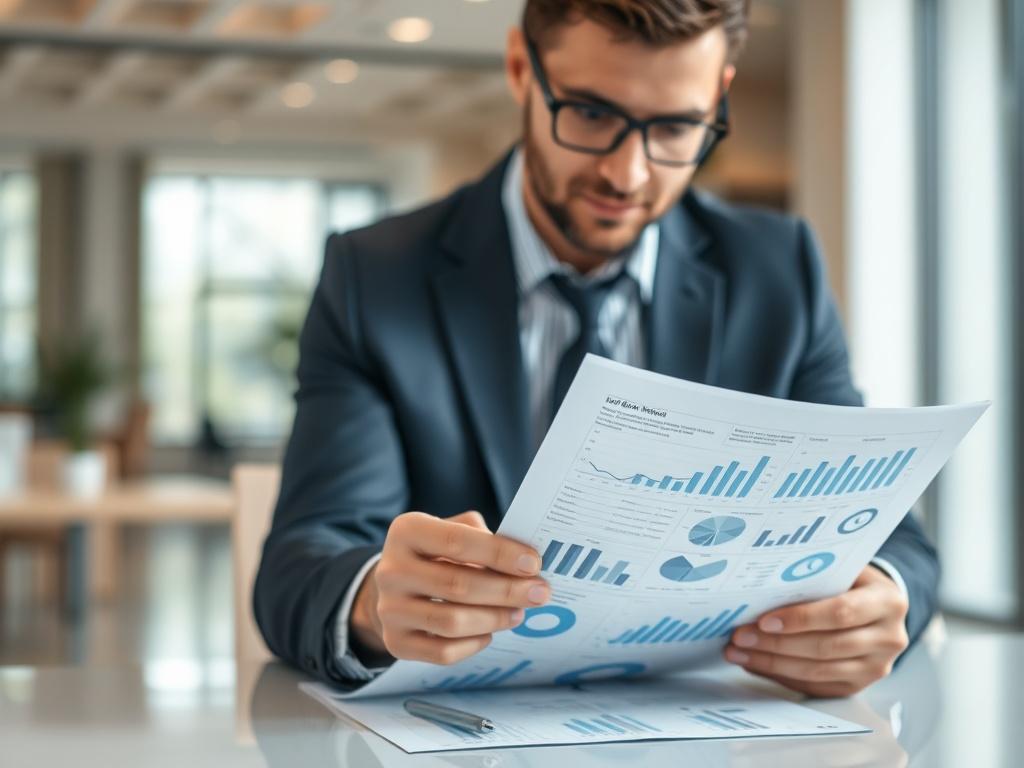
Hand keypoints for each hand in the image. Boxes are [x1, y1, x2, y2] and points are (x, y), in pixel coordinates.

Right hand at [350, 510, 548, 663]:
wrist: (396, 587)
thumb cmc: (438, 554)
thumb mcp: (453, 530)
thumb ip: (485, 538)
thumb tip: (525, 563)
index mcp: (406, 531)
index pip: (457, 542)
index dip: (499, 553)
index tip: (533, 563)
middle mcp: (391, 570)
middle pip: (457, 585)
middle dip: (507, 590)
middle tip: (540, 592)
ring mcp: (390, 610)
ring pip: (452, 622)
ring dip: (495, 619)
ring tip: (518, 613)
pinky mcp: (395, 642)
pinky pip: (443, 652)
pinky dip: (474, 644)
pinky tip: (489, 632)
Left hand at [723, 564, 909, 696]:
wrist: (880, 607)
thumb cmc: (853, 581)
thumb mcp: (844, 568)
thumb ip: (814, 575)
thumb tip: (761, 587)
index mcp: (887, 602)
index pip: (841, 613)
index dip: (801, 618)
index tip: (764, 620)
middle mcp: (889, 638)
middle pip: (826, 646)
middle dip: (777, 644)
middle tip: (741, 636)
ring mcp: (876, 667)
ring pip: (818, 671)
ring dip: (773, 663)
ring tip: (739, 652)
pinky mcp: (859, 686)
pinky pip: (815, 686)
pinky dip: (781, 676)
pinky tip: (756, 663)